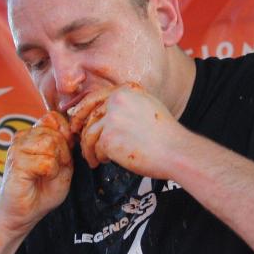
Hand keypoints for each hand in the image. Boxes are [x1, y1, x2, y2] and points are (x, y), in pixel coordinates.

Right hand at [0, 111, 73, 233]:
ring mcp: (17, 148)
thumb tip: (68, 129)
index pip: (54, 117)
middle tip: (53, 171)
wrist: (24, 212)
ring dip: (56, 164)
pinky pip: (46, 162)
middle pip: (55, 133)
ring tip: (46, 175)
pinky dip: (50, 174)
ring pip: (51, 144)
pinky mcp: (17, 162)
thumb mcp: (63, 165)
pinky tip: (40, 179)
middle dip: (63, 154)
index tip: (63, 156)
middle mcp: (23, 137)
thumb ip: (66, 146)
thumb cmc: (42, 190)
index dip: (65, 134)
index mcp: (33, 135)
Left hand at [68, 84, 188, 176]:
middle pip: (89, 116)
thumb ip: (127, 105)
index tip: (77, 121)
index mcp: (126, 91)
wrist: (176, 151)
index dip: (82, 110)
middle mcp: (117, 101)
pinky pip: (96, 148)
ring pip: (89, 134)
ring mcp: (112, 119)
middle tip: (80, 142)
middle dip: (82, 131)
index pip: (95, 98)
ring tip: (94, 159)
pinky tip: (104, 161)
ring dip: (89, 149)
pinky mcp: (109, 138)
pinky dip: (98, 157)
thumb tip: (106, 113)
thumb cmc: (166, 135)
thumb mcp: (148, 107)